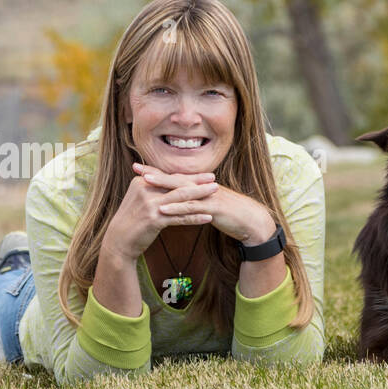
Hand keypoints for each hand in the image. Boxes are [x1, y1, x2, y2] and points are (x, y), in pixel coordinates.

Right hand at [102, 168, 217, 261]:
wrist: (119, 240)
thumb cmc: (131, 220)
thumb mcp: (138, 199)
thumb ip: (151, 188)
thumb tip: (168, 180)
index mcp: (142, 182)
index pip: (169, 177)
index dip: (188, 175)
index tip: (205, 174)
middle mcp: (145, 190)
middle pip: (176, 184)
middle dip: (198, 182)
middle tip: (215, 180)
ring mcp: (149, 205)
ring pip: (180, 198)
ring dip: (200, 195)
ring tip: (215, 193)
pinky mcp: (154, 220)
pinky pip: (179, 217)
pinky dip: (195, 217)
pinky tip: (208, 218)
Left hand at [133, 163, 275, 243]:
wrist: (252, 221)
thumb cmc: (230, 214)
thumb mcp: (209, 205)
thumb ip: (195, 202)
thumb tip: (179, 202)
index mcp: (200, 186)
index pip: (175, 176)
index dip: (157, 172)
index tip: (139, 168)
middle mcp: (202, 187)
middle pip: (175, 178)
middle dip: (155, 173)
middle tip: (135, 167)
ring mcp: (208, 196)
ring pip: (181, 189)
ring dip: (162, 185)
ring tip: (144, 182)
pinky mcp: (213, 208)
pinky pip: (192, 207)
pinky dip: (177, 208)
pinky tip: (163, 209)